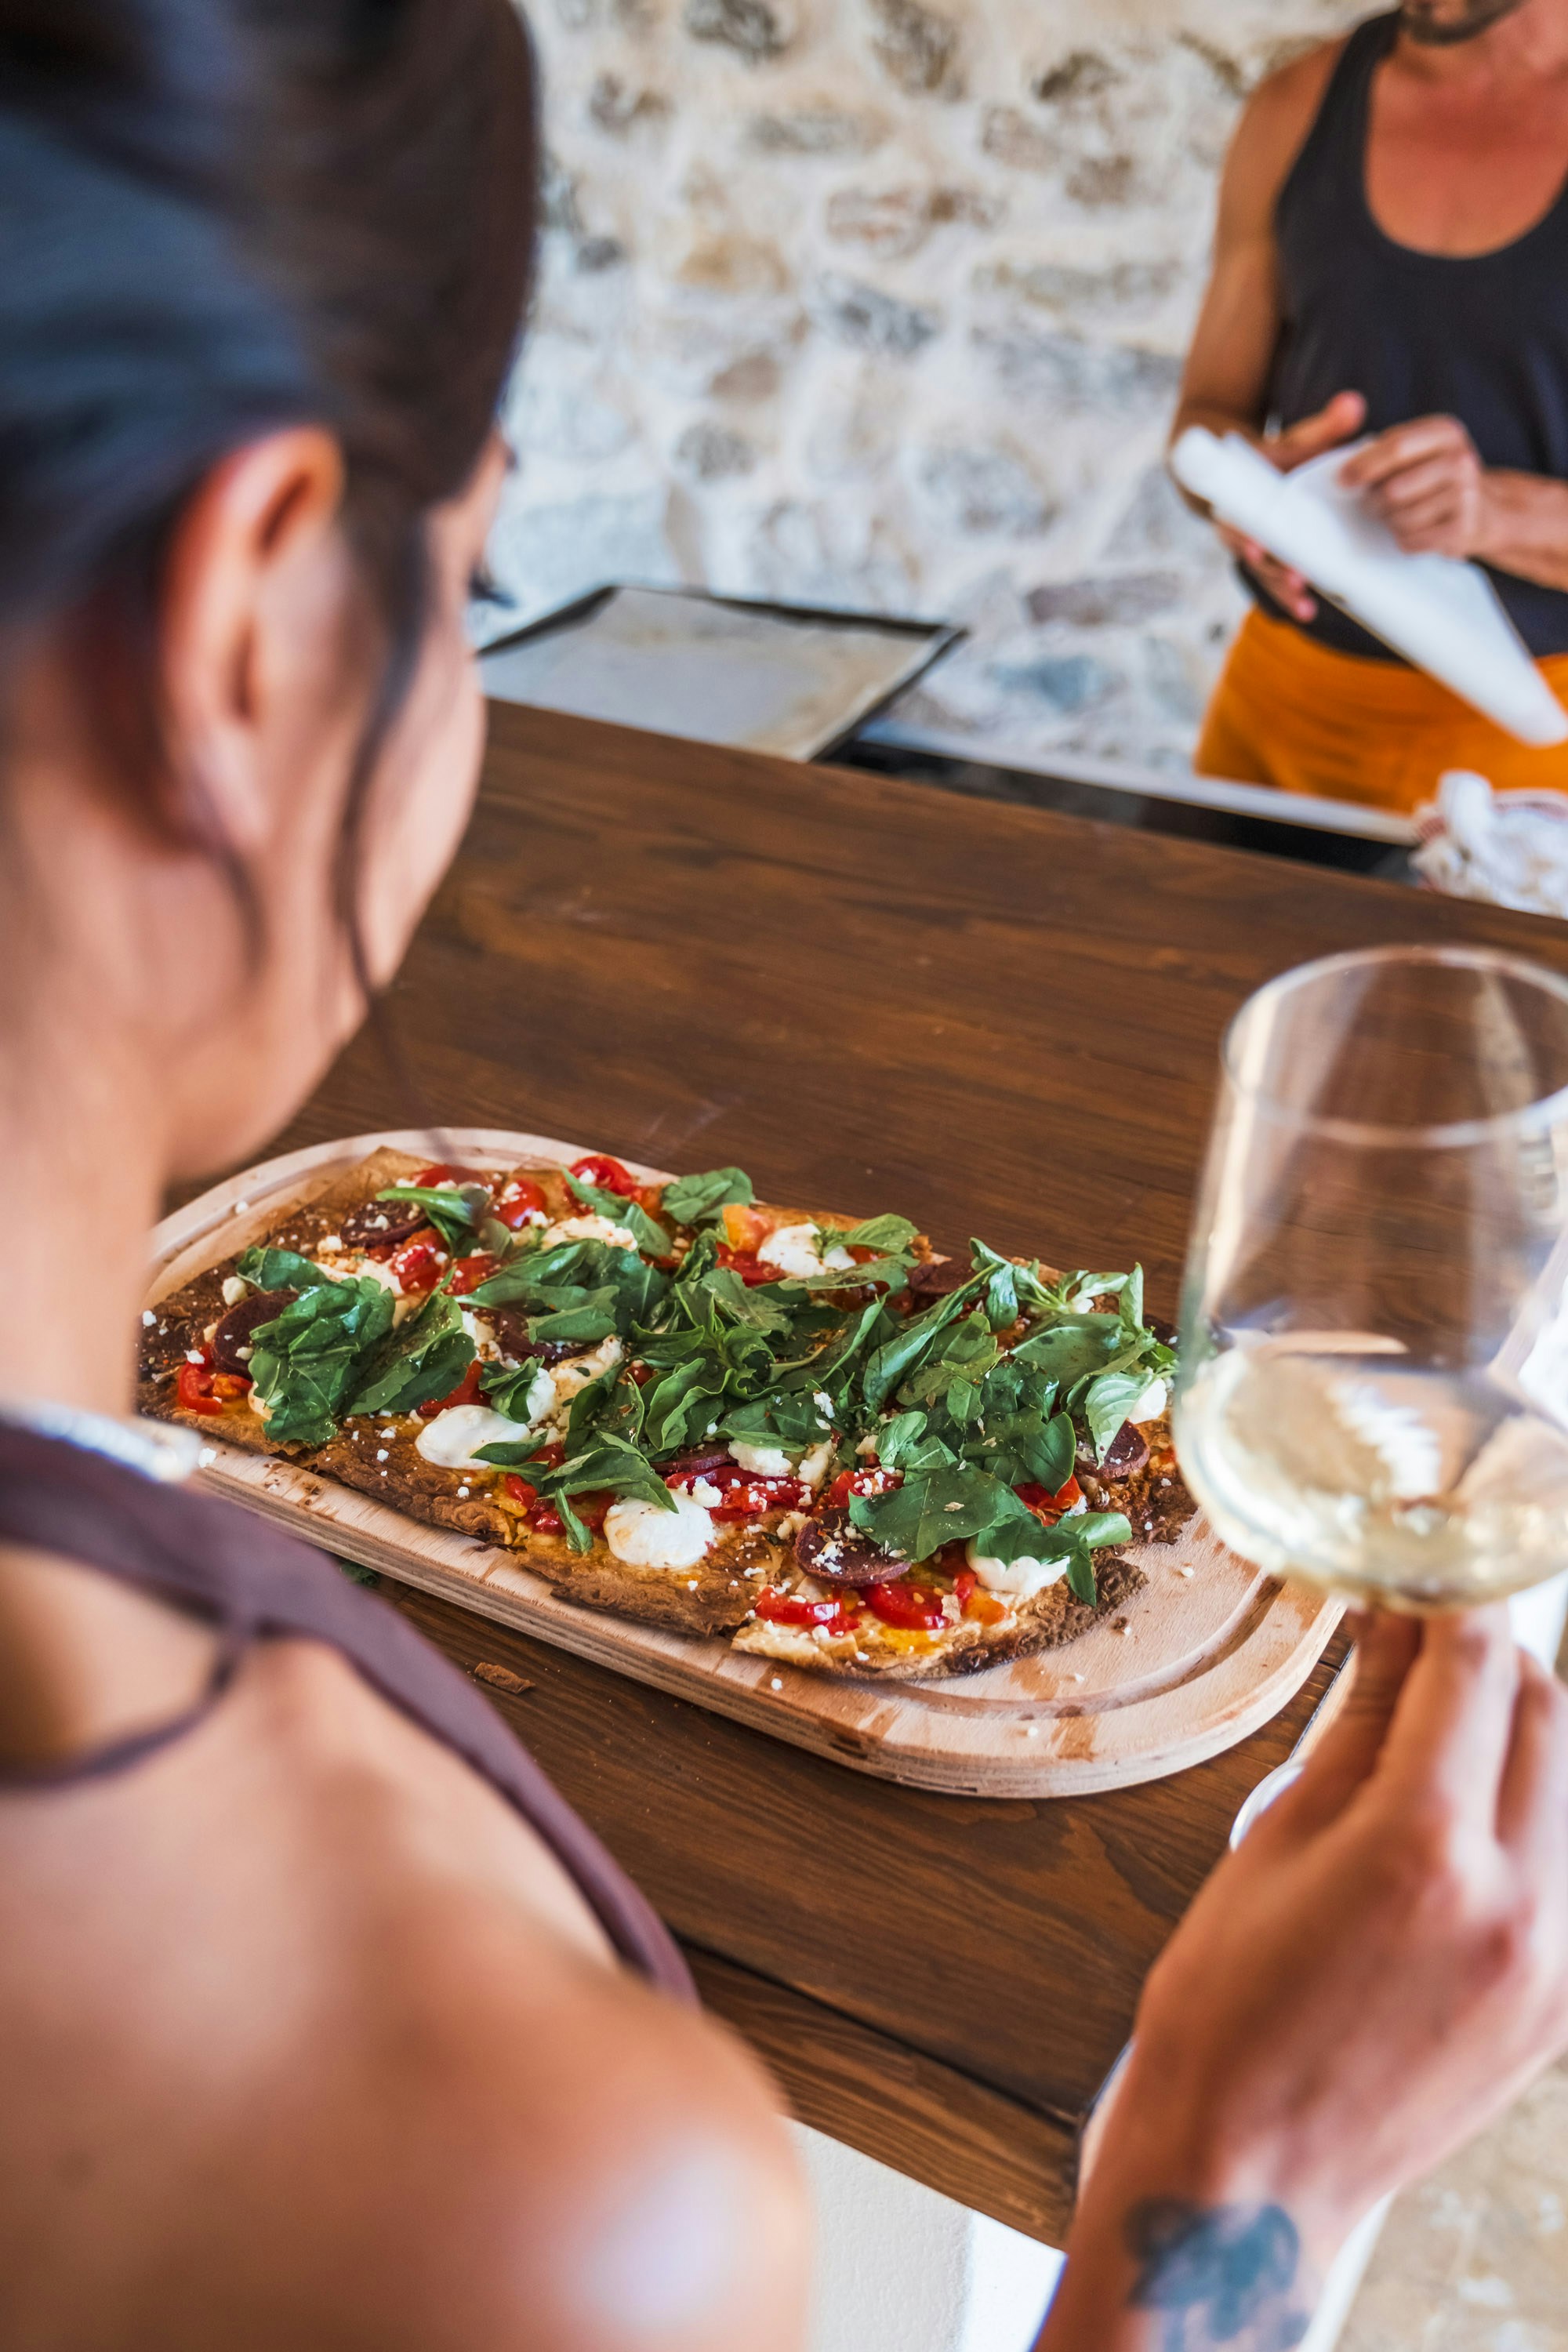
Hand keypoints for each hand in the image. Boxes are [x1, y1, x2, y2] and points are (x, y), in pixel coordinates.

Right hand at [1091, 1612, 1567, 2263]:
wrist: (1249, 2175)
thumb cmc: (1227, 2010)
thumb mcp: (1273, 1840)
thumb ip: (1358, 1726)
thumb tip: (1390, 1625)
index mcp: (1423, 1849)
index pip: (1473, 1669)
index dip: (1448, 1603)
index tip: (1421, 1575)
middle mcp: (1515, 1903)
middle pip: (1547, 1713)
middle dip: (1492, 1662)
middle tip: (1427, 1648)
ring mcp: (1554, 1962)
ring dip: (1522, 1735)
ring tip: (1444, 1738)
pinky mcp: (1563, 2006)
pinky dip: (1534, 1820)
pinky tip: (1467, 1824)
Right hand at [1216, 390, 1367, 622]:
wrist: (1239, 475)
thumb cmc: (1274, 456)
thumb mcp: (1296, 439)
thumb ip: (1325, 426)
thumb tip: (1354, 404)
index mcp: (1241, 494)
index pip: (1237, 516)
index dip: (1243, 532)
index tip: (1255, 544)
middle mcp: (1242, 525)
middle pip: (1250, 552)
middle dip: (1271, 566)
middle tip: (1294, 577)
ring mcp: (1255, 546)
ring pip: (1263, 570)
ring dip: (1282, 588)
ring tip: (1305, 603)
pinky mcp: (1271, 560)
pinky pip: (1277, 581)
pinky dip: (1289, 597)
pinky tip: (1307, 611)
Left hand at [1339, 415, 1490, 556]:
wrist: (1485, 510)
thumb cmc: (1434, 478)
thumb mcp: (1419, 451)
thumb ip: (1386, 450)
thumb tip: (1345, 471)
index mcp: (1444, 432)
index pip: (1396, 447)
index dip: (1364, 466)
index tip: (1342, 481)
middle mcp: (1459, 459)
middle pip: (1393, 489)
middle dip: (1374, 502)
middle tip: (1374, 505)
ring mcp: (1466, 495)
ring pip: (1400, 518)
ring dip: (1390, 522)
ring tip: (1400, 516)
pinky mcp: (1463, 529)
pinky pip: (1412, 540)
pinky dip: (1404, 539)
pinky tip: (1416, 531)